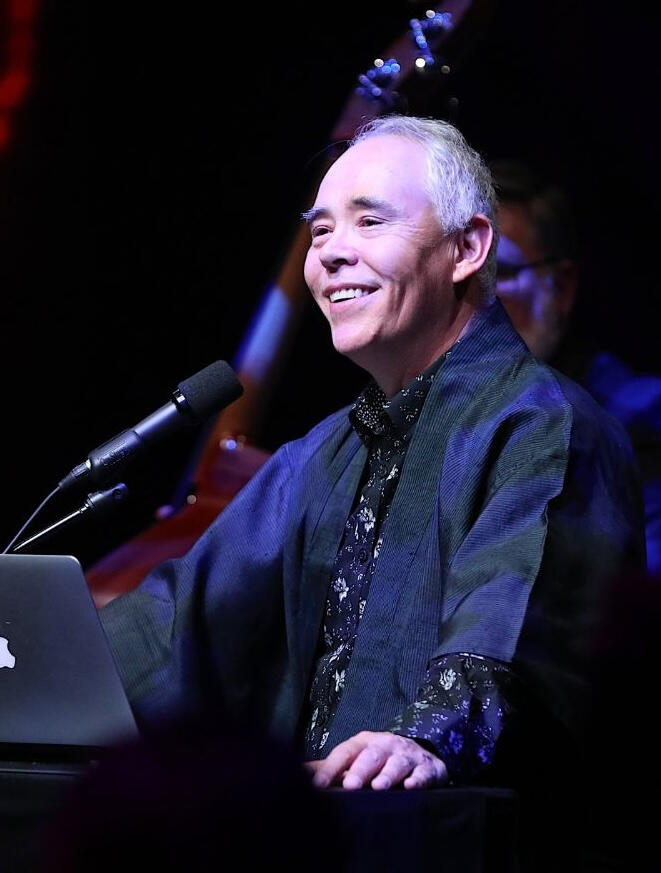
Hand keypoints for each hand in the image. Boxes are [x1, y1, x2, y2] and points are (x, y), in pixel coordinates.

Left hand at [304, 731, 447, 790]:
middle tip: (351, 785)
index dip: (331, 768)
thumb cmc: (380, 760)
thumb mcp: (355, 759)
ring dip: (389, 774)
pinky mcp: (428, 767)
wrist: (420, 755)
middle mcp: (386, 745)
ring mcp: (408, 755)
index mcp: (364, 743)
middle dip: (361, 769)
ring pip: (398, 762)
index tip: (317, 785)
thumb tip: (299, 772)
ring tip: (379, 787)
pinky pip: (424, 772)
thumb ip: (330, 767)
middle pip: (372, 755)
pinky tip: (412, 787)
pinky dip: (419, 779)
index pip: (345, 752)